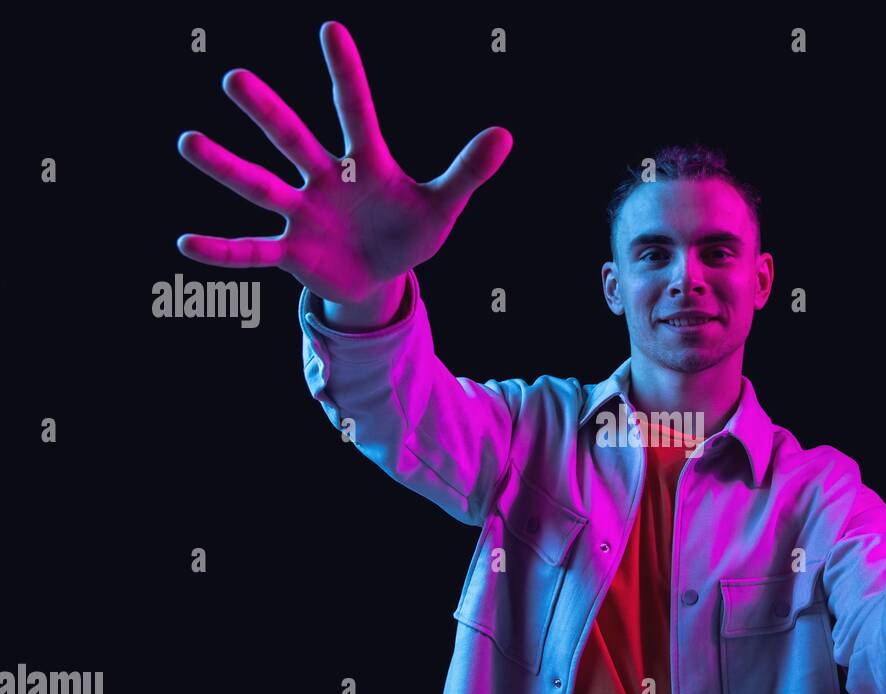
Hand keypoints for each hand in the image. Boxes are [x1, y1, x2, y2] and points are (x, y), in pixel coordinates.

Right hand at [176, 20, 511, 307]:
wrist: (381, 278)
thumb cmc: (408, 232)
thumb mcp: (442, 207)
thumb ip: (467, 172)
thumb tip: (505, 134)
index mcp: (364, 162)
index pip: (355, 111)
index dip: (346, 74)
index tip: (330, 29)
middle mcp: (325, 179)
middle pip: (291, 139)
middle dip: (266, 112)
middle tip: (235, 78)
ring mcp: (302, 214)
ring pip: (259, 186)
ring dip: (225, 167)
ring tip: (188, 142)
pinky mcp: (291, 253)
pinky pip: (251, 251)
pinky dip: (222, 251)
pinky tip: (185, 244)